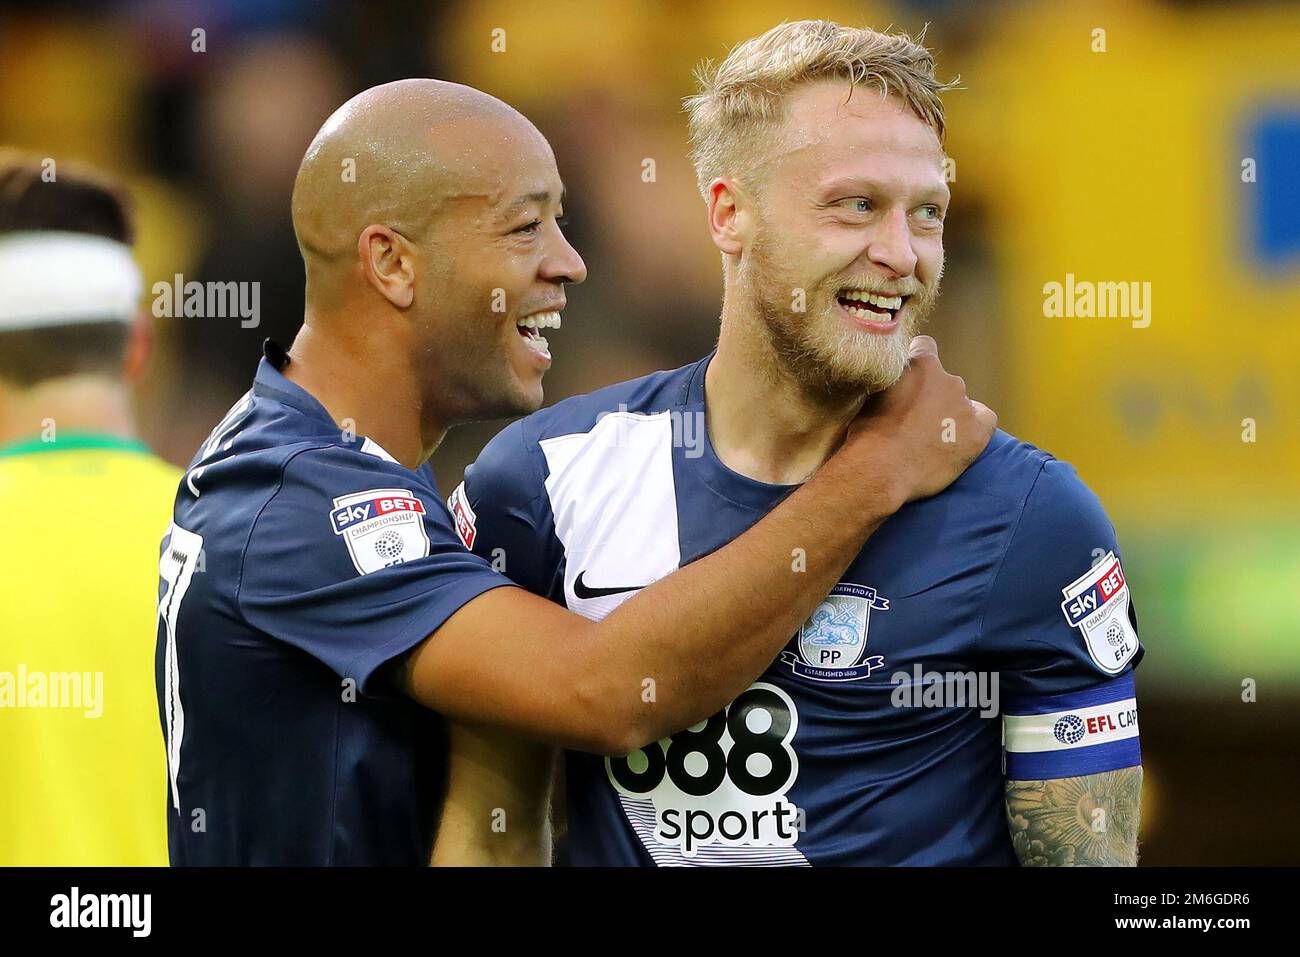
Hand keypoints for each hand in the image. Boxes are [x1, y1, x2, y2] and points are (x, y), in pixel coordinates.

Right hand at [845, 335, 996, 504]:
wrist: (881, 469)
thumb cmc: (868, 434)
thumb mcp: (872, 394)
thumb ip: (890, 381)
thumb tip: (893, 383)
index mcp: (921, 365)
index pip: (925, 346)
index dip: (917, 365)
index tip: (909, 381)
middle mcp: (948, 380)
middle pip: (945, 381)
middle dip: (933, 395)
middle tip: (914, 419)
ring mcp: (964, 407)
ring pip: (961, 403)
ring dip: (950, 414)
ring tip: (930, 439)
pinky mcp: (976, 434)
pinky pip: (985, 420)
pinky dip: (975, 426)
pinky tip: (958, 439)